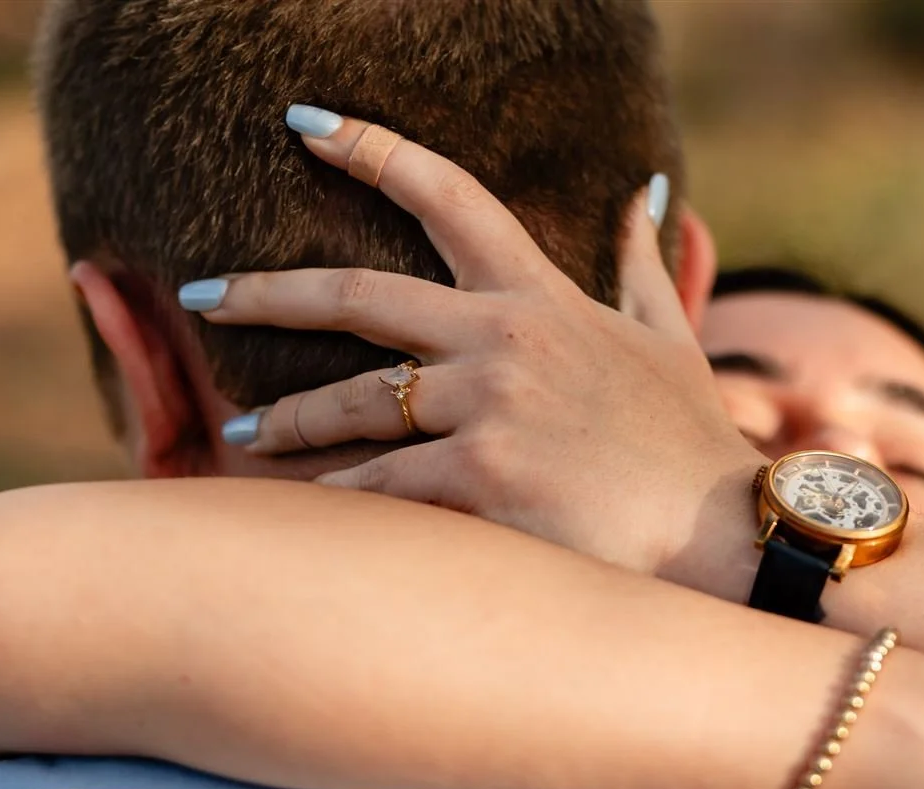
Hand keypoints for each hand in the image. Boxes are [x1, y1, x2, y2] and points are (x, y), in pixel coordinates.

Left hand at [183, 111, 763, 588]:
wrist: (722, 532)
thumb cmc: (690, 441)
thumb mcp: (668, 337)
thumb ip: (644, 263)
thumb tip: (647, 190)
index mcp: (539, 296)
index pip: (447, 196)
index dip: (371, 150)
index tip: (304, 123)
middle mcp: (502, 338)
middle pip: (355, 294)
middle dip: (264, 291)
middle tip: (201, 294)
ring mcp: (489, 408)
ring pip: (353, 400)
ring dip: (287, 418)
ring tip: (244, 432)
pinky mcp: (480, 480)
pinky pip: (379, 486)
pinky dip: (335, 498)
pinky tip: (297, 507)